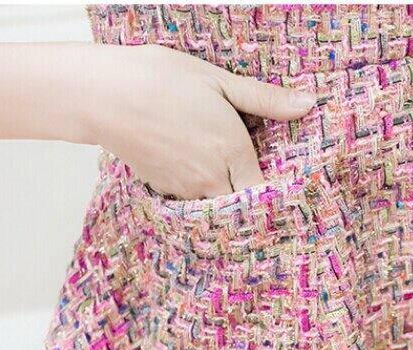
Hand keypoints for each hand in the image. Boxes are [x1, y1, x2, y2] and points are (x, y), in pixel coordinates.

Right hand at [78, 43, 315, 199]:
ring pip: (217, 205)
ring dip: (226, 195)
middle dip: (251, 195)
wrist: (104, 94)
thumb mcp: (220, 81)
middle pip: (243, 203)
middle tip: (257, 178)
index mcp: (232, 151)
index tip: (281, 180)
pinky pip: (192, 201)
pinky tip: (198, 168)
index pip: (265, 190)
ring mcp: (184, 188)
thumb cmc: (161, 80)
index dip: (274, 188)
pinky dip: (200, 192)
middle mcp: (211, 178)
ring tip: (227, 171)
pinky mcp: (163, 189)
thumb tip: (308, 104)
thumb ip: (266, 99)